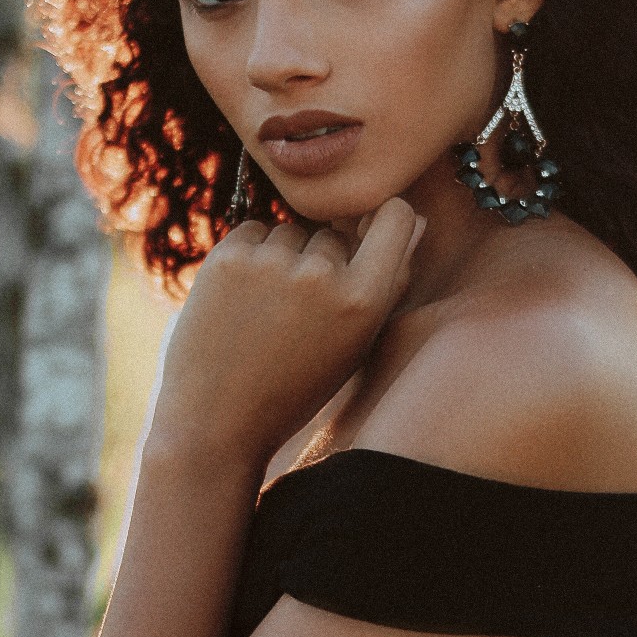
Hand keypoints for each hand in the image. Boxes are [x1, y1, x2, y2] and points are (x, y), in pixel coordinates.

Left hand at [150, 197, 426, 467]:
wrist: (217, 421)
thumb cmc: (296, 386)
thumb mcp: (357, 343)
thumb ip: (391, 281)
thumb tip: (419, 218)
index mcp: (365, 300)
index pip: (396, 215)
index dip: (383, 217)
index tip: (367, 231)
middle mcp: (322, 275)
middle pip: (332, 235)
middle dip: (319, 262)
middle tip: (296, 315)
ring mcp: (272, 263)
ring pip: (290, 232)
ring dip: (281, 259)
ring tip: (265, 312)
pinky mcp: (229, 258)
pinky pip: (252, 231)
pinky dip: (247, 256)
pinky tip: (239, 301)